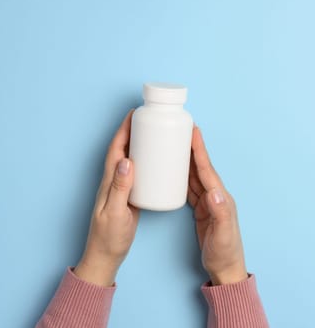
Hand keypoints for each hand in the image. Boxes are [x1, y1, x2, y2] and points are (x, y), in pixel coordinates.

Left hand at [74, 110, 138, 285]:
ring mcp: (122, 187)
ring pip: (130, 159)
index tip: (133, 114)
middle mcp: (114, 180)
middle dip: (132, 131)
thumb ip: (120, 187)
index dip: (123, 130)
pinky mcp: (130, 195)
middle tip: (148, 120)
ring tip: (154, 134)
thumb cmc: (108, 236)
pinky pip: (138, 173)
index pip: (115, 149)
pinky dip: (146, 162)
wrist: (107, 255)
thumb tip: (126, 160)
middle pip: (122, 149)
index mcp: (108, 181)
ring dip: (139, 144)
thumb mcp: (115, 212)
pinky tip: (157, 162)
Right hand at [188, 126, 247, 285]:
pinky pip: (190, 187)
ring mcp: (208, 201)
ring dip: (186, 161)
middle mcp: (215, 196)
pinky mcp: (202, 208)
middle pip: (201, 168)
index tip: (194, 132)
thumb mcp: (223, 235)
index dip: (199, 151)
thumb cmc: (224, 252)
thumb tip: (214, 192)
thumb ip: (220, 214)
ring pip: (195, 176)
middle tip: (183, 132)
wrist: (225, 267)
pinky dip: (182, 177)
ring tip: (175, 147)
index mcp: (220, 198)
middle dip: (192, 149)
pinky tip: (175, 172)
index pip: (207, 170)